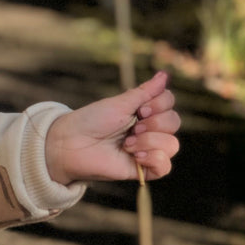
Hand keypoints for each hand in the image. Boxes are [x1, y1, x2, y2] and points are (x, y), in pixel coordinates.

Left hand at [45, 72, 179, 185]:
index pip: (169, 103)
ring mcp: (145, 150)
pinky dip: (155, 159)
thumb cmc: (90, 121)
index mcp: (142, 112)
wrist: (71, 144)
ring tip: (127, 144)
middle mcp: (147, 130)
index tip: (139, 109)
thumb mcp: (119, 103)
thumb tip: (165, 75)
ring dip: (151, 141)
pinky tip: (136, 156)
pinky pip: (165, 167)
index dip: (160, 104)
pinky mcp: (140, 170)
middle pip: (174, 122)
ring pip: (172, 145)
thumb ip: (144, 92)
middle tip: (132, 128)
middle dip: (155, 123)